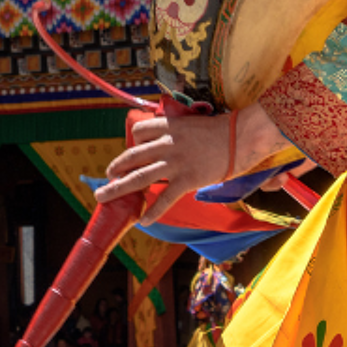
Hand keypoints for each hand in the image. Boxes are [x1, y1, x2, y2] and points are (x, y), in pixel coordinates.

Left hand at [97, 105, 284, 224]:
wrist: (242, 137)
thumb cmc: (222, 131)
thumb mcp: (193, 125)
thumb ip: (178, 135)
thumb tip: (170, 147)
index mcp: (169, 128)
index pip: (140, 132)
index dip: (133, 142)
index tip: (131, 152)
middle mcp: (167, 145)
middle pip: (132, 156)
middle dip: (116, 167)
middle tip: (107, 174)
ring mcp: (175, 163)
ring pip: (139, 177)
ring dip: (118, 188)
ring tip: (104, 195)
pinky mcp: (187, 180)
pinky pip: (164, 198)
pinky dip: (153, 211)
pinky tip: (144, 221)